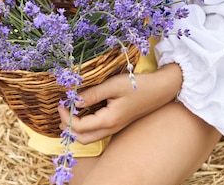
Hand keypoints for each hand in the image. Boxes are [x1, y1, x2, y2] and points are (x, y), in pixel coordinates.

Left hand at [58, 63, 182, 144]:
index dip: (65, 116)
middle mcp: (110, 128)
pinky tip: (84, 110)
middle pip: (82, 138)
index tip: (62, 101)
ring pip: (90, 137)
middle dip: (68, 127)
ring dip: (76, 128)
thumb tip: (73, 101)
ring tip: (70, 111)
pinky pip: (97, 130)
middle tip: (62, 110)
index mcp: (108, 120)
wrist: (161, 89)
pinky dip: (86, 125)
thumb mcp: (113, 85)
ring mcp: (115, 127)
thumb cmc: (138, 85)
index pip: (79, 127)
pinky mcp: (117, 122)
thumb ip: (92, 94)